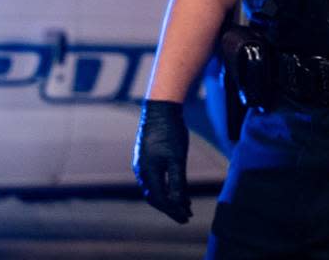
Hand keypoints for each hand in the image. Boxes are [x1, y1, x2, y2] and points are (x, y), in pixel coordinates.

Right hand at [132, 100, 192, 223]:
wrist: (160, 109)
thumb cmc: (170, 132)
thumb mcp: (177, 158)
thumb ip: (178, 181)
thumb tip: (179, 202)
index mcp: (148, 173)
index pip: (160, 199)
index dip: (173, 210)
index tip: (186, 217)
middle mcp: (142, 171)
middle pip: (155, 197)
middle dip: (170, 208)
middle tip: (185, 217)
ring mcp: (142, 164)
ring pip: (155, 188)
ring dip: (169, 199)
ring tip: (184, 206)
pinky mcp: (146, 158)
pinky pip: (155, 179)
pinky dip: (166, 187)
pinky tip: (177, 189)